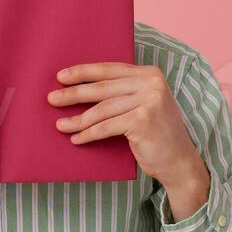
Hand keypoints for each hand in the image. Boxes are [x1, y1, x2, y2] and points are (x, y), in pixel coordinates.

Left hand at [49, 62, 210, 220]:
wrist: (180, 162)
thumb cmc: (157, 135)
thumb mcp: (145, 105)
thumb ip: (125, 92)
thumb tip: (83, 88)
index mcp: (151, 74)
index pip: (109, 69)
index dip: (83, 72)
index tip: (61, 76)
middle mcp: (151, 83)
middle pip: (102, 88)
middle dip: (74, 94)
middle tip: (52, 99)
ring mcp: (149, 101)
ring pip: (101, 109)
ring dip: (78, 119)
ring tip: (60, 124)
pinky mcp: (142, 120)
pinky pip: (106, 127)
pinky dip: (88, 134)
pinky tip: (76, 138)